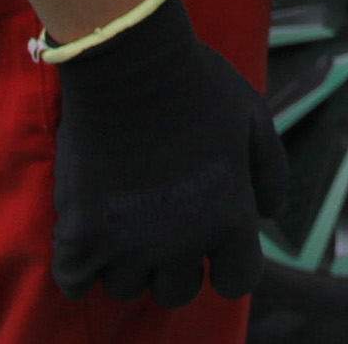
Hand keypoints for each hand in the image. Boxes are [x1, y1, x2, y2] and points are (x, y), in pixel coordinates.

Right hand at [47, 0, 286, 307]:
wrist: (129, 58)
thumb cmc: (196, 82)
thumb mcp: (253, 117)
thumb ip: (271, 171)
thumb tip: (271, 214)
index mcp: (229, 217)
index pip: (236, 281)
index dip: (226, 264)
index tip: (212, 242)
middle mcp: (182, 242)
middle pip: (178, 290)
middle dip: (174, 264)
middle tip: (161, 223)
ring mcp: (128, 242)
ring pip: (127, 285)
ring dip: (127, 261)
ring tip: (123, 219)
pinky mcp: (80, 235)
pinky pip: (75, 282)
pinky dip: (79, 268)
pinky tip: (86, 238)